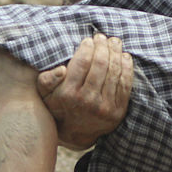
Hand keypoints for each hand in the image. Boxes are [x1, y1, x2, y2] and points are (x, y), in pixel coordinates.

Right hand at [37, 34, 132, 149]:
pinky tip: (124, 56)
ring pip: (114, 72)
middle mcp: (87, 101)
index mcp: (68, 94)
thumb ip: (48, 79)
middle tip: (103, 37)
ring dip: (116, 53)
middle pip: (100, 64)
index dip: (87, 47)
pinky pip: (125, 84)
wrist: (76, 133)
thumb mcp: (45, 94)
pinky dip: (127, 67)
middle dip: (103, 46)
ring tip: (114, 42)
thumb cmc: (59, 106)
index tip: (89, 40)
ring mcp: (104, 107)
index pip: (82, 62)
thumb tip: (62, 69)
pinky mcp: (118, 111)